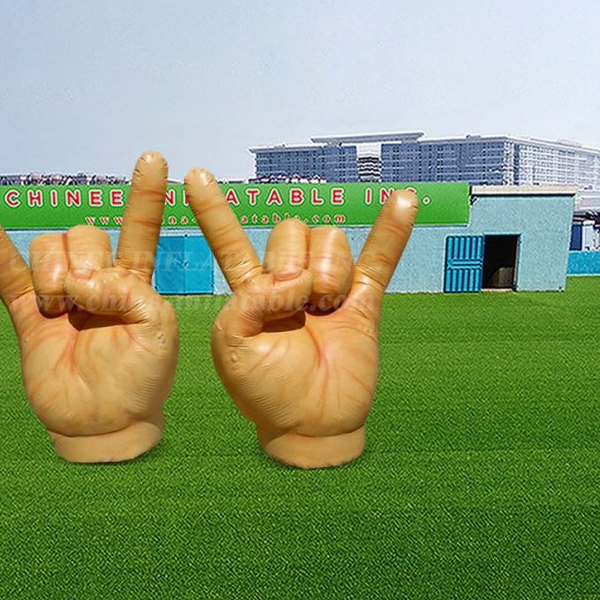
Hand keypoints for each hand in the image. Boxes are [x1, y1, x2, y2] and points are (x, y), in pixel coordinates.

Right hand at [0, 152, 178, 462]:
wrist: (104, 422)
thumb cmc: (141, 377)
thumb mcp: (158, 329)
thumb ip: (129, 291)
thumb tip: (80, 282)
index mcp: (133, 282)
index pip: (139, 228)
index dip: (145, 195)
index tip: (153, 158)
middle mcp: (95, 281)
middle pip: (82, 235)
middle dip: (82, 260)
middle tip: (84, 299)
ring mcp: (59, 296)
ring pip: (47, 249)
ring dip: (51, 274)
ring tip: (59, 309)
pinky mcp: (28, 315)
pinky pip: (5, 275)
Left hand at [185, 169, 417, 467]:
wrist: (311, 424)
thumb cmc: (265, 391)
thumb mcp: (233, 347)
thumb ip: (248, 302)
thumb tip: (295, 278)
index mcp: (250, 290)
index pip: (228, 240)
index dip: (213, 209)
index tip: (194, 175)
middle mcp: (289, 282)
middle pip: (291, 230)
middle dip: (293, 258)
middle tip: (297, 300)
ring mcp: (328, 289)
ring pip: (329, 240)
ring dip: (328, 270)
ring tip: (324, 307)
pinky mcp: (362, 302)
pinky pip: (380, 258)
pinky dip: (392, 231)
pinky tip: (405, 201)